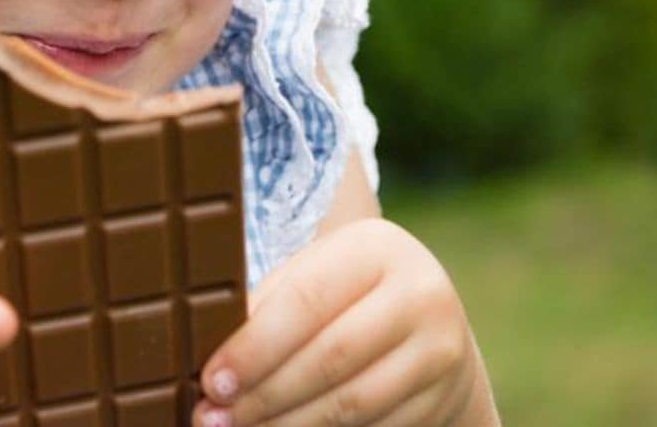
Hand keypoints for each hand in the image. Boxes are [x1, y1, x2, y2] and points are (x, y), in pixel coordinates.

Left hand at [194, 218, 498, 425]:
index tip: (212, 380)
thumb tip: (214, 355)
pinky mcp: (444, 401)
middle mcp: (420, 294)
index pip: (307, 300)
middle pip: (329, 358)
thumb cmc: (350, 293)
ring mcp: (440, 352)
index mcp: (378, 247)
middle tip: (213, 419)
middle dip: (263, 395)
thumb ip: (273, 303)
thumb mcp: (320, 273)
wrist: (434, 322)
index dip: (255, 346)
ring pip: (350, 405)